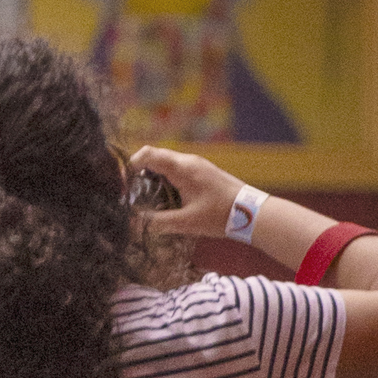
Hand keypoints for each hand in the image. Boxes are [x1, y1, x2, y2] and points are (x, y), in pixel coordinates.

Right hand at [120, 138, 240, 273]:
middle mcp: (188, 161)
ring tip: (149, 199)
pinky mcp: (204, 172)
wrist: (253, 213)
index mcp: (182, 168)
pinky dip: (168, 180)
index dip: (131, 164)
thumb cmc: (220, 216)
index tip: (123, 182)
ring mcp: (197, 165)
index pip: (148, 154)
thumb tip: (133, 223)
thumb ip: (158, 222)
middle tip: (132, 193)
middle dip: (141, 173)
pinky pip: (178, 169)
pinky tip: (169, 199)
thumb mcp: (187, 222)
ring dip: (155, 177)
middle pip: (156, 157)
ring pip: (167, 164)